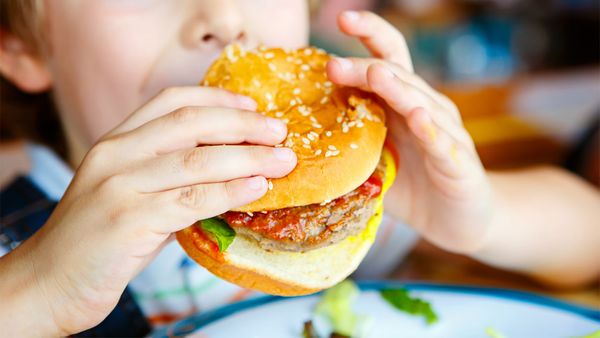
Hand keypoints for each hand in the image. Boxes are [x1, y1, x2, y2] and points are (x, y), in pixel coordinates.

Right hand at [3, 87, 295, 335]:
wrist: (47, 283)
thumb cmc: (97, 241)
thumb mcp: (131, 195)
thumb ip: (170, 179)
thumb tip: (231, 173)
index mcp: (116, 142)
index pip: (171, 101)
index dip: (217, 98)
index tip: (252, 106)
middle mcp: (117, 155)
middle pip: (191, 123)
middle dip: (243, 124)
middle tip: (281, 133)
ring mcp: (120, 186)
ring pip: (197, 160)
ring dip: (249, 158)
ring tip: (284, 161)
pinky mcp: (128, 220)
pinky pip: (192, 200)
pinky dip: (231, 192)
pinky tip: (257, 188)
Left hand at [327, 11, 491, 252]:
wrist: (458, 221)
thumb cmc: (412, 186)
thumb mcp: (373, 161)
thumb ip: (347, 143)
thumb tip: (295, 137)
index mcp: (403, 105)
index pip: (387, 59)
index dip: (369, 35)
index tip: (340, 19)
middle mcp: (427, 110)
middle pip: (397, 77)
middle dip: (365, 68)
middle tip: (333, 64)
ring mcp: (445, 135)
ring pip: (421, 103)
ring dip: (397, 89)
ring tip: (374, 75)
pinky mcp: (459, 164)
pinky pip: (443, 144)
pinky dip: (431, 131)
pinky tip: (417, 118)